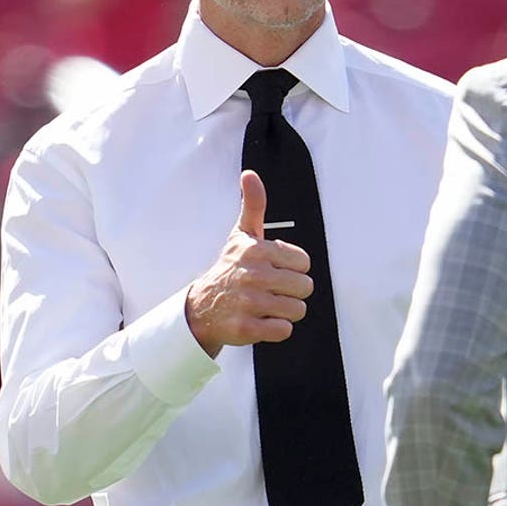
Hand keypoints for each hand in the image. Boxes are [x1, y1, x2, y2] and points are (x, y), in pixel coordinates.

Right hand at [185, 170, 312, 357]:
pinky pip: (284, 331)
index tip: (273, 269)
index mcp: (257, 251)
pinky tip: (260, 320)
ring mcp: (248, 304)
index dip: (292, 268)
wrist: (201, 307)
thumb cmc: (230, 268)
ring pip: (297, 310)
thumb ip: (253, 204)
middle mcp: (253, 275)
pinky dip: (276, 329)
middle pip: (305, 287)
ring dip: (285, 311)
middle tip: (271, 290)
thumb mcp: (242, 235)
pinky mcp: (246, 329)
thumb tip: (250, 174)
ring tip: (266, 305)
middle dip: (292, 291)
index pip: (305, 262)